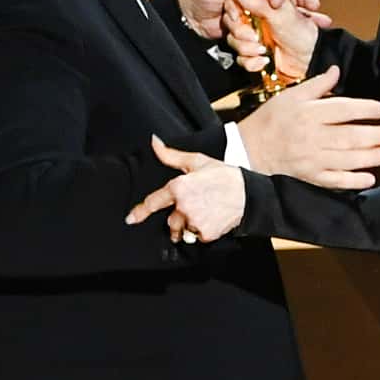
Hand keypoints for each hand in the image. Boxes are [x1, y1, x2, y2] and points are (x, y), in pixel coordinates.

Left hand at [126, 137, 247, 244]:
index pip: (154, 203)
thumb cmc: (223, 175)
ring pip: (183, 231)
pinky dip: (202, 231)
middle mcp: (184, 206)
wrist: (248, 193)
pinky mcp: (206, 234)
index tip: (130, 219)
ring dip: (189, 226)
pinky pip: (197, 237)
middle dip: (177, 218)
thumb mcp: (196, 161)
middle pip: (170, 221)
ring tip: (204, 213)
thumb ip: (171, 155)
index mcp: (179, 188)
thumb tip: (154, 142)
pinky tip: (212, 219)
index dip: (140, 212)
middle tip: (193, 209)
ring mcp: (195, 222)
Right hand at [229, 66, 379, 190]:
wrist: (248, 149)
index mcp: (308, 113)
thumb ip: (317, 85)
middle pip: (349, 136)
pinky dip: (353, 181)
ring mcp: (311, 159)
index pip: (343, 109)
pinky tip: (369, 178)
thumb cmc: (271, 120)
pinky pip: (335, 181)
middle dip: (374, 136)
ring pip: (347, 159)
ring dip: (370, 157)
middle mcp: (312, 136)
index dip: (366, 109)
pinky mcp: (309, 177)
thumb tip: (337, 70)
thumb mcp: (290, 96)